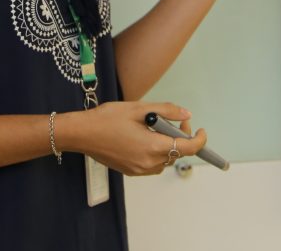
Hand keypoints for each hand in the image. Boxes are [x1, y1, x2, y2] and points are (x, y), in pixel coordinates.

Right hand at [61, 101, 206, 175]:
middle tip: (174, 121)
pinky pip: (151, 164)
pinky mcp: (130, 171)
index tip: (199, 129)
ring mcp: (138, 169)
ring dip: (166, 146)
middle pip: (176, 154)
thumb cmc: (107, 119)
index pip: (188, 148)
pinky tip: (143, 138)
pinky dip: (154, 153)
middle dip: (180, 138)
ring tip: (155, 129)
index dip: (199, 139)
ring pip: (164, 160)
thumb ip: (166, 111)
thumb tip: (185, 114)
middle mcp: (148, 162)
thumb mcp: (139, 108)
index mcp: (153, 146)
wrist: (81, 134)